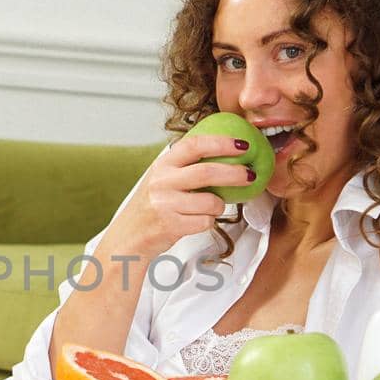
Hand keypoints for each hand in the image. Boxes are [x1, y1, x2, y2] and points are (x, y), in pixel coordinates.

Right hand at [105, 135, 256, 257]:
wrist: (129, 237)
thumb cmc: (152, 206)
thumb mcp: (162, 179)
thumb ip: (185, 166)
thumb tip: (226, 151)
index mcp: (162, 164)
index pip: (195, 145)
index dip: (222, 142)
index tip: (243, 144)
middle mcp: (161, 181)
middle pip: (208, 172)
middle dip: (235, 173)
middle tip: (250, 174)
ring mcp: (165, 204)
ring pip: (211, 202)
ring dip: (220, 206)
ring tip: (214, 207)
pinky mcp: (171, 225)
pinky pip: (206, 222)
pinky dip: (208, 222)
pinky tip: (196, 220)